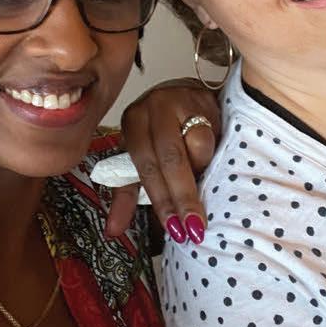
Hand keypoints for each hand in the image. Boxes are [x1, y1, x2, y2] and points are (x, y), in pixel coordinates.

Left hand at [106, 78, 220, 243]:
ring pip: (196, 146)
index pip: (145, 167)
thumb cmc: (162, 132)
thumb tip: (112, 230)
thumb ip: (128, 194)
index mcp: (132, 122)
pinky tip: (212, 154)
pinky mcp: (206, 98)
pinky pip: (212, 133)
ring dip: (200, 169)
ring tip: (201, 172)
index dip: (161, 199)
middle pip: (169, 158)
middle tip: (194, 225)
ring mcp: (180, 99)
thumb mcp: (141, 160)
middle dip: (182, 196)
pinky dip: (212, 152)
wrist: (190, 96)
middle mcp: (153, 107)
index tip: (174, 228)